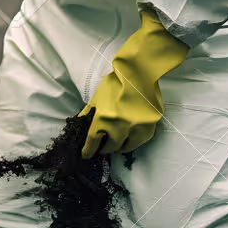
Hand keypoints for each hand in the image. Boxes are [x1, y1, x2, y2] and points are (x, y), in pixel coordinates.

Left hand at [80, 11, 187, 157]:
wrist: (139, 73)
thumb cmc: (115, 82)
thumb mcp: (97, 97)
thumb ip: (88, 113)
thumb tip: (79, 124)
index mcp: (103, 119)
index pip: (92, 142)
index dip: (88, 150)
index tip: (86, 155)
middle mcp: (119, 127)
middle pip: (109, 147)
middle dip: (104, 148)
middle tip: (102, 146)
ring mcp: (136, 129)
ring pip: (125, 147)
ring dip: (118, 147)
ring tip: (115, 143)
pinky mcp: (149, 127)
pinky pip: (139, 142)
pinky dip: (132, 141)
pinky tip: (128, 137)